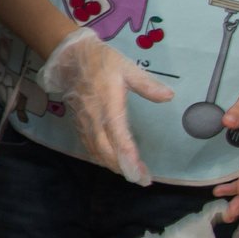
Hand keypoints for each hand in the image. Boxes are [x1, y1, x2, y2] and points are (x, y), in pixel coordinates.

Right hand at [40, 29, 168, 186]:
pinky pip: (88, 145)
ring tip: (129, 174)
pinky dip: (99, 157)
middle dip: (123, 169)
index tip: (144, 174)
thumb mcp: (127, 67)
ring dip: (112, 165)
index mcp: (109, 106)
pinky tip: (109, 161)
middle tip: (141, 180)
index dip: (131, 159)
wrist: (69, 57)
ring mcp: (84, 121)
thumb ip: (147, 85)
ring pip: (96, 151)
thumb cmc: (101, 61)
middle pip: (106, 152)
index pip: (120, 139)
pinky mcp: (78, 121)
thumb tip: (169, 96)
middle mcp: (95, 118)